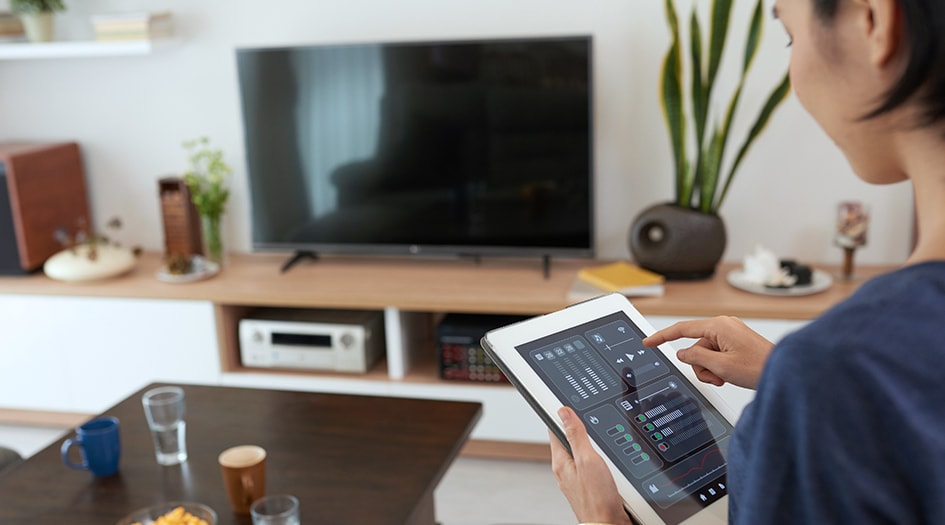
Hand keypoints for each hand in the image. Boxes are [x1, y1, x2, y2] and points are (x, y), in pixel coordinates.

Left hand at [550, 407, 632, 524]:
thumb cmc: (597, 500)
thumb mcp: (588, 460)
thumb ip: (576, 435)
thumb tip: (563, 411)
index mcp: (561, 461)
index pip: (555, 429)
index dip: (562, 415)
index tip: (565, 404)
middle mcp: (567, 470)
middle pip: (571, 440)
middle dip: (582, 430)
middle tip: (591, 420)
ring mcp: (580, 480)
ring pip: (586, 454)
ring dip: (596, 448)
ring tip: (604, 443)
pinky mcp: (593, 488)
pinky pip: (597, 468)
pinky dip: (604, 462)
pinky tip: (612, 464)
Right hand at [643, 316, 773, 389]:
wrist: (786, 371)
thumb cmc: (761, 368)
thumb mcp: (721, 367)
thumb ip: (696, 358)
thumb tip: (682, 354)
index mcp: (719, 326)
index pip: (682, 329)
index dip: (662, 337)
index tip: (648, 342)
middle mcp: (724, 325)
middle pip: (695, 347)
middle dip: (700, 365)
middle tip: (716, 377)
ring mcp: (731, 333)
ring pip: (705, 353)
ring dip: (711, 369)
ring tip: (726, 377)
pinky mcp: (736, 342)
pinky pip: (716, 353)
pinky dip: (718, 366)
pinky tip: (730, 373)